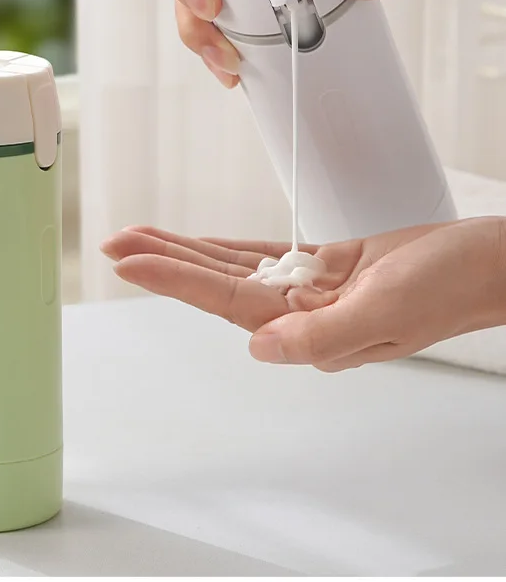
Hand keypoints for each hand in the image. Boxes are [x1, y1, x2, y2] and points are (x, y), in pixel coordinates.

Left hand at [101, 218, 505, 371]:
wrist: (487, 263)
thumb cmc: (450, 286)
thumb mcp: (387, 313)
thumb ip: (323, 336)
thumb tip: (258, 347)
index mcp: (311, 331)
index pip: (224, 301)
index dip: (172, 276)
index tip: (129, 259)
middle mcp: (302, 315)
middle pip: (216, 283)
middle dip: (164, 260)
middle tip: (115, 242)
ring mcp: (312, 291)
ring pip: (233, 267)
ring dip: (187, 250)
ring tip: (142, 236)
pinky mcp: (326, 267)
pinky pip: (265, 255)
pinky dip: (229, 247)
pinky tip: (200, 242)